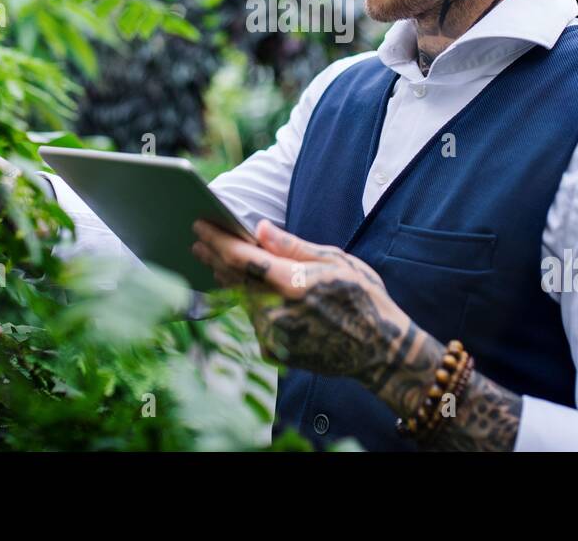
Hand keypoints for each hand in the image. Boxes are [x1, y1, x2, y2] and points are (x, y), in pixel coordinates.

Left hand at [191, 218, 411, 386]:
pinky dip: (247, 302)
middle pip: (233, 279)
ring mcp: (273, 335)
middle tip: (198, 240)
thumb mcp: (335, 261)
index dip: (217, 240)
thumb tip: (259, 228)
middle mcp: (277, 312)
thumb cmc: (363, 297)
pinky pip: (253, 320)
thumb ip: (292, 246)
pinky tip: (245, 289)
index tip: (200, 226)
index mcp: (293, 283)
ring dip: (228, 279)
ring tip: (216, 261)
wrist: (379, 349)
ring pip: (241, 300)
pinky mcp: (274, 350)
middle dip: (214, 257)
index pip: (242, 258)